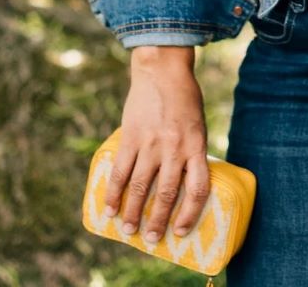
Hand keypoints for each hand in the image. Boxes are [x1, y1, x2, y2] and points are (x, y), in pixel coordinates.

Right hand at [103, 46, 211, 243]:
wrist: (162, 69)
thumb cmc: (184, 99)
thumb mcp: (197, 126)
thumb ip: (190, 153)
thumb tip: (183, 184)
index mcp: (196, 146)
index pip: (197, 189)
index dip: (189, 214)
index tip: (180, 231)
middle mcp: (174, 148)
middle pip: (166, 194)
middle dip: (158, 221)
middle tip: (151, 238)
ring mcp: (150, 143)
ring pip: (139, 187)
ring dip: (132, 212)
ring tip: (128, 229)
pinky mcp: (131, 136)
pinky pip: (120, 171)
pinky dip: (113, 192)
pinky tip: (109, 207)